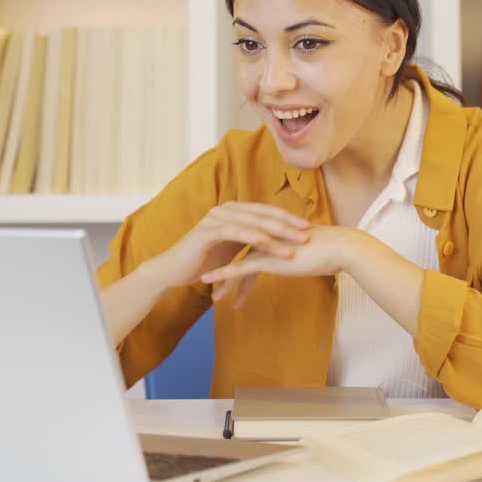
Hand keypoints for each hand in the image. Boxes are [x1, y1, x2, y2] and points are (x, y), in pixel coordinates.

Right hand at [143, 202, 310, 290]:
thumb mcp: (232, 249)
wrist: (173, 270)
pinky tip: (269, 244)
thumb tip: (277, 242)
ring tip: (295, 245)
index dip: (288, 219)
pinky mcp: (207, 231)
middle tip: (308, 232)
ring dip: (276, 234)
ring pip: (253, 223)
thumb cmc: (204, 261)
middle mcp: (226, 210)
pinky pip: (235, 232)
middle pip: (263, 214)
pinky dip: (254, 237)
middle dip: (288, 224)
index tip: (309, 227)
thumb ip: (250, 240)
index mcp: (234, 212)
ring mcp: (216, 218)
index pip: (266, 212)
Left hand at [201, 225, 370, 307]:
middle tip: (212, 286)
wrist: (339, 248)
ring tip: (214, 299)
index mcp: (273, 232)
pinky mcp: (266, 257)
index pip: (248, 246)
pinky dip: (222, 276)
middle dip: (224, 271)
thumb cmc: (329, 252)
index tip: (226, 275)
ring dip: (222, 281)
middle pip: (237, 254)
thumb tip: (299, 261)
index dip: (236, 260)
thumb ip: (298, 254)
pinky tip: (211, 285)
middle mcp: (265, 236)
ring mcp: (264, 245)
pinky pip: (238, 269)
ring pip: (235, 264)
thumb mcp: (308, 252)